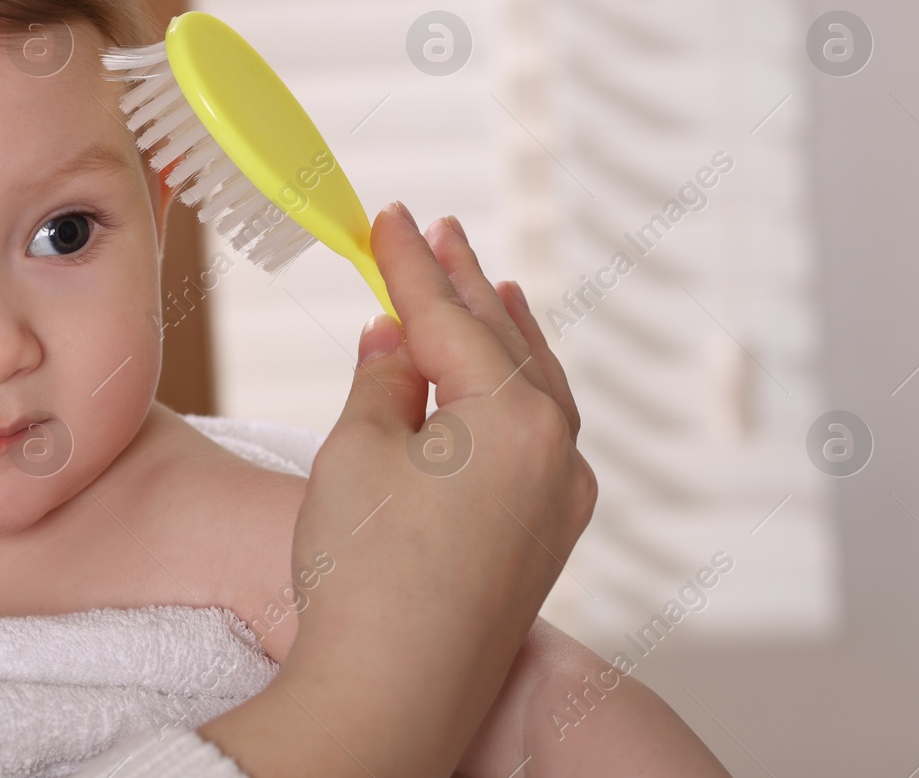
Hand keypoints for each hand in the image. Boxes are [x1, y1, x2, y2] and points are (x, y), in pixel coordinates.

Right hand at [200, 203, 595, 777]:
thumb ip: (384, 380)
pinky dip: (519, 395)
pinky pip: (541, 439)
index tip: (386, 217)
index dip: (409, 262)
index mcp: (516, 417)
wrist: (389, 700)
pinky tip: (506, 382)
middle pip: (504, 342)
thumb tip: (396, 339)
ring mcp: (560, 501)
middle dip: (465, 284)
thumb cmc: (367, 575)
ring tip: (491, 282)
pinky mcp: (546, 541)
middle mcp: (557, 453)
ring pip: (536, 389)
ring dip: (506, 333)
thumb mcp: (358, 451)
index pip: (449, 317)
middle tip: (438, 228)